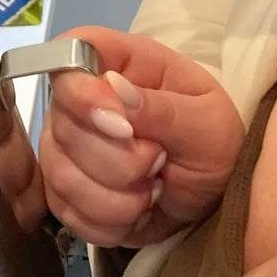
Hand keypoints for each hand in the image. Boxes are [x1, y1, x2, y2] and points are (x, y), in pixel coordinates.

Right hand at [40, 27, 242, 248]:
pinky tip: (137, 212)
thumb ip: (162, 107)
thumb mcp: (208, 122)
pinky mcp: (63, 192)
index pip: (70, 53)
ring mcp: (65, 147)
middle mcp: (81, 100)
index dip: (83, 92)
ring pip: (62, 176)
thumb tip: (114, 87)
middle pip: (64, 127)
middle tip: (160, 161)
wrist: (215, 198)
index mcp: (120, 63)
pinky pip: (67, 212)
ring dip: (119, 198)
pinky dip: (110, 223)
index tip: (123, 127)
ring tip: (153, 188)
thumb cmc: (214, 143)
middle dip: (120, 161)